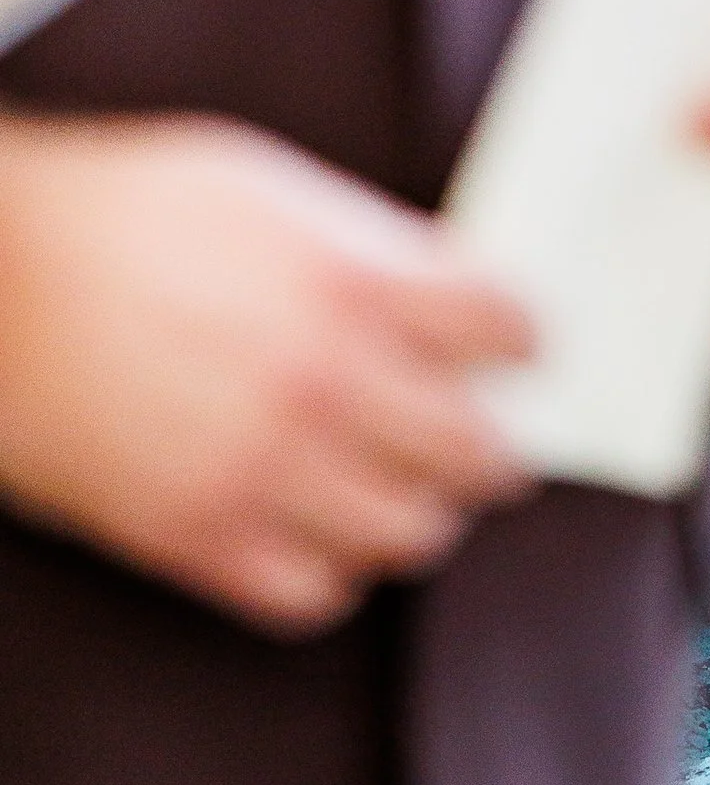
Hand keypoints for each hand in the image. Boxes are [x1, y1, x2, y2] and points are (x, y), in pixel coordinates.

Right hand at [0, 114, 535, 632]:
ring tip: (403, 490)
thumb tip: (436, 284)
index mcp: (353, 280)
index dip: (522, 339)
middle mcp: (325, 382)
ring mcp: (263, 469)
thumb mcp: (266, 188)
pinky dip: (330, 575)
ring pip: (410, 534)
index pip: (507, 327)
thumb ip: (365, 245)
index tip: (518, 349)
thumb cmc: (112, 214)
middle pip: (478, 448)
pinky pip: (312, 596)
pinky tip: (319, 537)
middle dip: (491, 443)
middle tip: (483, 437)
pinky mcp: (194, 538)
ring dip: (418, 511)